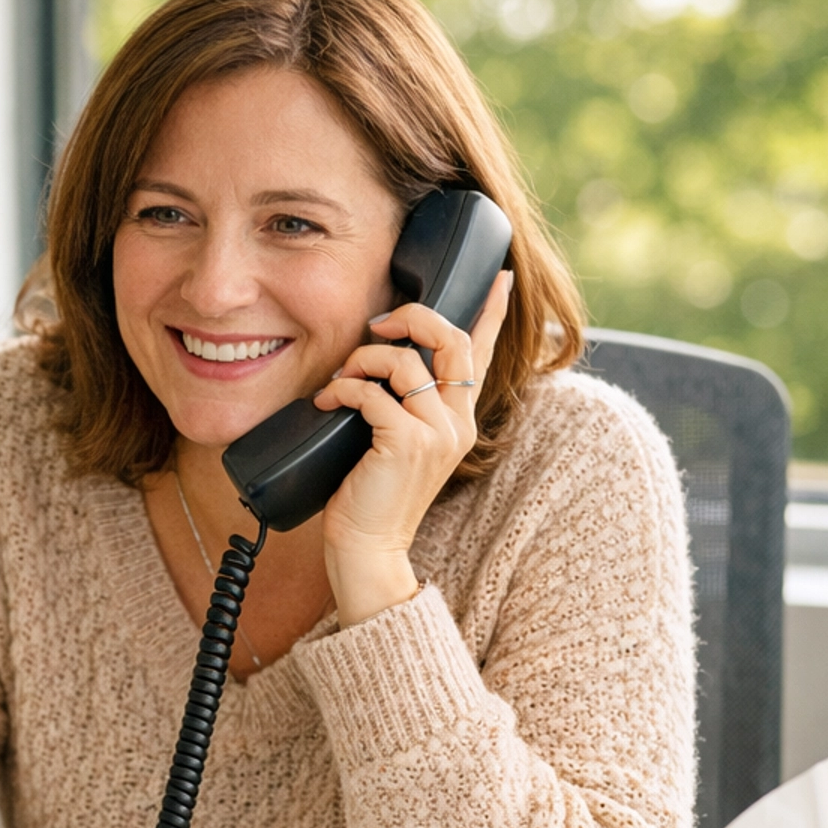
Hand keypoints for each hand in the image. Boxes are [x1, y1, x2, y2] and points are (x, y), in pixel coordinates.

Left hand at [312, 269, 512, 626]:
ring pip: (405, 361)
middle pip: (452, 339)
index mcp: (460, 420)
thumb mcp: (396, 442)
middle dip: (412, 317)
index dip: (492, 312)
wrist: (368, 549)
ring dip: (362, 360)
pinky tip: (326, 403)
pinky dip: (343, 390)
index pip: (483, 355)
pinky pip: (373, 393)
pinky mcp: (406, 444)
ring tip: (340, 379)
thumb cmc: (372, 496)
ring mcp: (436, 434)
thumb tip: (379, 357)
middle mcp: (457, 423)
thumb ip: (401, 403)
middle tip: (378, 326)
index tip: (501, 278)